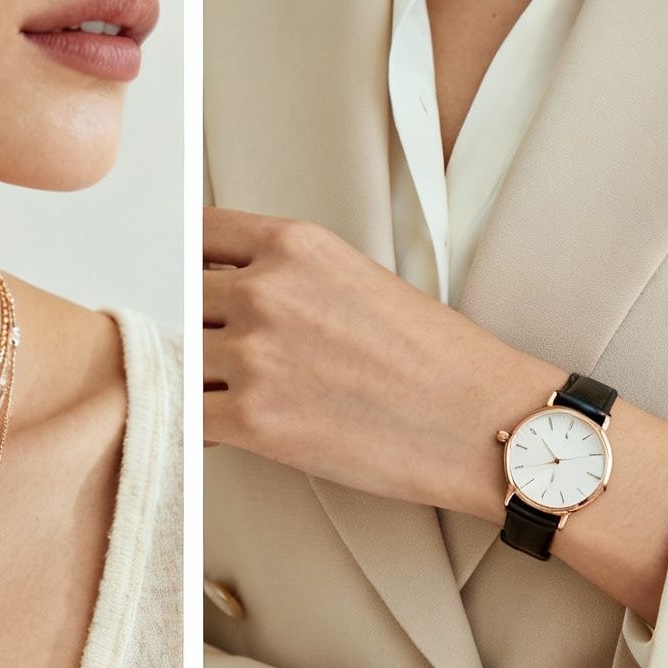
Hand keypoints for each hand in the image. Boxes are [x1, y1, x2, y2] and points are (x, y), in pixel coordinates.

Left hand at [201, 205, 555, 517]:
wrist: (484, 423)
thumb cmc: (441, 360)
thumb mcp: (362, 280)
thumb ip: (295, 278)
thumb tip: (239, 294)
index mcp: (296, 245)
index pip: (201, 236)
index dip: (202, 270)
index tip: (210, 295)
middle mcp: (266, 291)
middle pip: (187, 302)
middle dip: (206, 331)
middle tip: (233, 358)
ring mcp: (255, 355)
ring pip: (182, 360)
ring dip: (203, 381)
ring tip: (237, 398)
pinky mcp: (253, 421)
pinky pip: (189, 418)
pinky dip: (202, 428)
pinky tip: (232, 431)